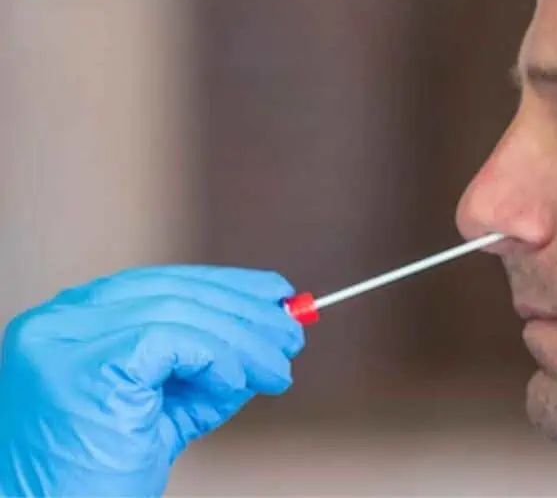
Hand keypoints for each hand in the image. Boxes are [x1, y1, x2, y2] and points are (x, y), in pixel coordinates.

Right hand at [0, 266, 304, 496]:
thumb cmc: (94, 479)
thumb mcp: (163, 410)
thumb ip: (205, 369)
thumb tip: (269, 336)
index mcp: (69, 324)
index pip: (160, 284)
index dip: (225, 285)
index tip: (275, 294)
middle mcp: (57, 323)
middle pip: (173, 290)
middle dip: (244, 309)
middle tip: (292, 333)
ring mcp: (64, 341)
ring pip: (180, 311)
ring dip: (244, 340)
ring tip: (279, 367)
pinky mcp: (84, 366)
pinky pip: (173, 338)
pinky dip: (217, 357)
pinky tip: (238, 382)